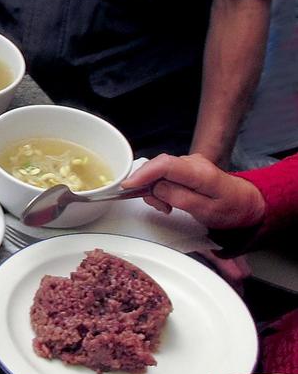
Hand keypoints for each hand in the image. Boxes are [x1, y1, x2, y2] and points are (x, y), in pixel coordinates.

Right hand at [122, 154, 264, 229]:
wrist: (244, 202)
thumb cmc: (229, 208)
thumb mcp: (206, 210)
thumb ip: (180, 198)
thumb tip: (156, 189)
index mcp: (200, 173)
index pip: (165, 165)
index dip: (143, 174)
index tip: (128, 186)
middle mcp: (192, 162)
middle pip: (157, 166)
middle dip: (147, 186)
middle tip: (160, 208)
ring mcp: (187, 163)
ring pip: (157, 171)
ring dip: (153, 190)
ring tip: (167, 207)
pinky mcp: (183, 168)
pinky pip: (161, 174)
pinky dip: (157, 188)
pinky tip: (167, 200)